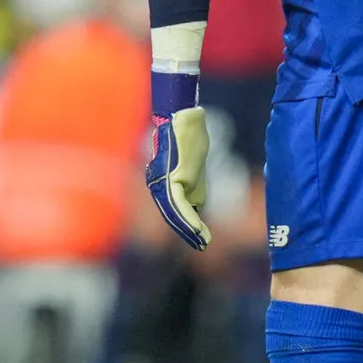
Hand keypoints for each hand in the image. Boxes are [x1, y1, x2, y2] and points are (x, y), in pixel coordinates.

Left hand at [145, 107, 211, 250]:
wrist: (187, 118)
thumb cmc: (190, 139)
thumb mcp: (193, 168)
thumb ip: (193, 185)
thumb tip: (196, 203)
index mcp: (164, 184)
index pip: (174, 210)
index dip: (186, 225)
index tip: (201, 237)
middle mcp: (159, 184)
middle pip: (172, 214)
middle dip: (187, 231)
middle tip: (202, 245)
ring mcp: (163, 181)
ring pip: (173, 211)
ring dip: (187, 229)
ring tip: (202, 241)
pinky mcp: (171, 177)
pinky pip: (177, 202)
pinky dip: (186, 217)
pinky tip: (196, 229)